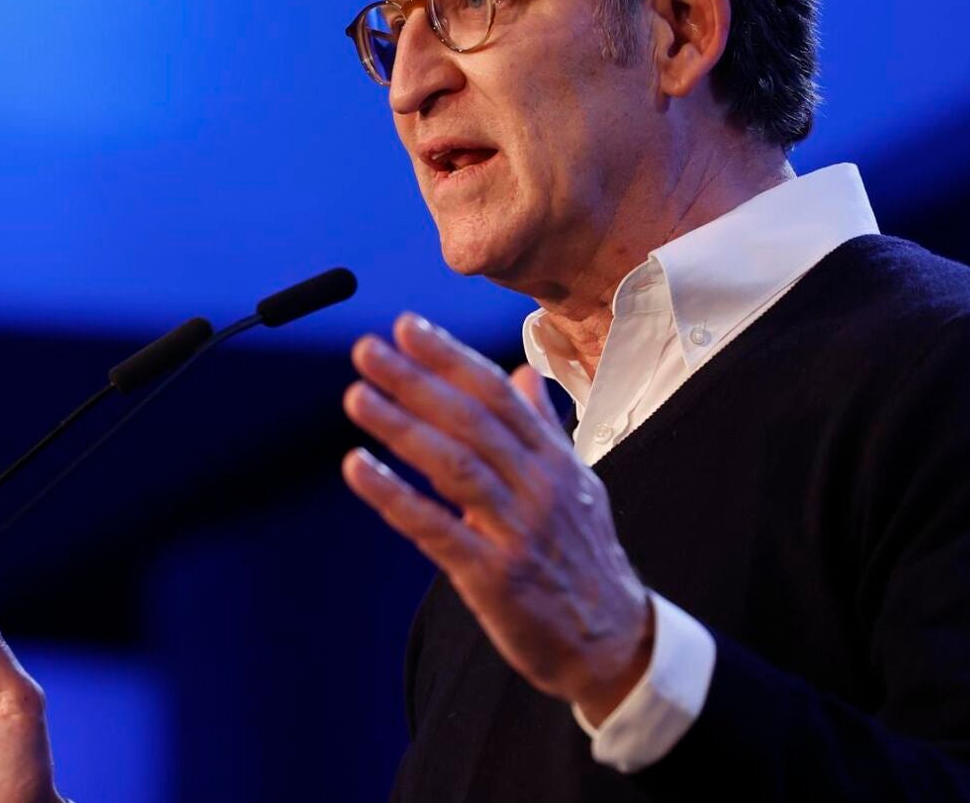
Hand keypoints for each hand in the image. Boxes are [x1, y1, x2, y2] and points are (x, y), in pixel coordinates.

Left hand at [340, 313, 652, 723]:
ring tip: (356, 396)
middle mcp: (538, 487)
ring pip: (453, 466)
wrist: (614, 643)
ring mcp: (517, 531)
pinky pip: (436, 528)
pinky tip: (358, 468)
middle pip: (471, 420)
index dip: (450, 357)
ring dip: (400, 427)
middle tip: (366, 349)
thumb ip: (542, 427)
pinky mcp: (495, 576)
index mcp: (554, 460)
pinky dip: (394, 496)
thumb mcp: (576, 484)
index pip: (496, 394)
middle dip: (416, 380)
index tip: (407, 326)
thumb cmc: (582, 557)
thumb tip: (521, 373)